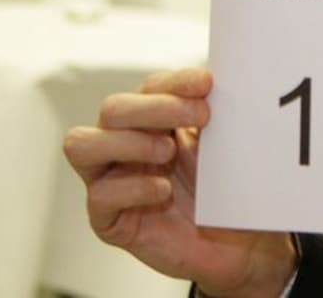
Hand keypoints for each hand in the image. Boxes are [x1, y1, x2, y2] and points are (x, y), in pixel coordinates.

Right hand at [63, 68, 297, 297]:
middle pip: (113, 108)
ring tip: (169, 151)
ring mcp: (111, 180)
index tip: (207, 83)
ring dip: (128, 141)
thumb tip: (220, 77)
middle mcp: (124, 145)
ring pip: (82, 144)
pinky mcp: (108, 219)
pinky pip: (100, 195)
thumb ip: (215, 114)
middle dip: (155, 106)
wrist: (240, 245)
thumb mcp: (225, 147)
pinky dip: (134, 188)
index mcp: (154, 122)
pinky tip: (163, 190)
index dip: (174, 82)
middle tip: (200, 115)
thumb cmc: (227, 192)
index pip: (149, 88)